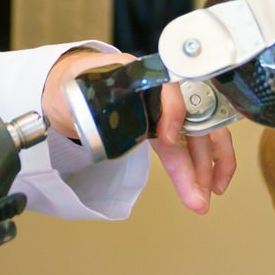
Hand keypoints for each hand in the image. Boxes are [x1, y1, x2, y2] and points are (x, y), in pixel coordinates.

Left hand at [40, 47, 235, 214]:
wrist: (70, 88)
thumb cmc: (75, 84)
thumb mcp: (76, 89)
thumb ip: (88, 103)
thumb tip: (96, 123)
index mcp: (140, 74)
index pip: (169, 87)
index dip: (174, 110)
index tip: (169, 138)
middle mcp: (160, 91)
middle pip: (193, 119)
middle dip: (202, 156)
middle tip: (203, 190)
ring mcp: (165, 111)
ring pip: (197, 137)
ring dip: (204, 169)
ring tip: (202, 201)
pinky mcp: (161, 129)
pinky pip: (183, 149)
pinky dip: (192, 171)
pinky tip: (197, 190)